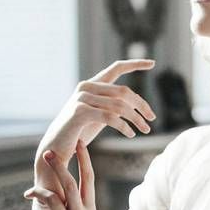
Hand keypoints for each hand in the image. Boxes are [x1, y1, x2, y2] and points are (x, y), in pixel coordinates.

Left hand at [24, 140, 124, 209]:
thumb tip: (64, 198)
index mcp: (90, 209)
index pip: (89, 179)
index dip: (84, 159)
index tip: (80, 143)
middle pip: (69, 182)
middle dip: (58, 165)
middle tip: (48, 152)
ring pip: (51, 199)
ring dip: (37, 192)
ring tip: (29, 192)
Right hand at [35, 59, 156, 200]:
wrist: (57, 145)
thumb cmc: (80, 132)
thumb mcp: (100, 116)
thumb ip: (113, 106)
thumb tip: (136, 105)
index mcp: (92, 85)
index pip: (116, 68)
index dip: (135, 64)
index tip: (152, 63)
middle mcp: (86, 87)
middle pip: (124, 91)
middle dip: (142, 105)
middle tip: (152, 119)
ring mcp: (82, 98)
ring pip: (120, 106)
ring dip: (136, 119)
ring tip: (146, 130)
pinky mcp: (80, 112)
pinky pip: (111, 117)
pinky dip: (124, 126)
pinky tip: (131, 134)